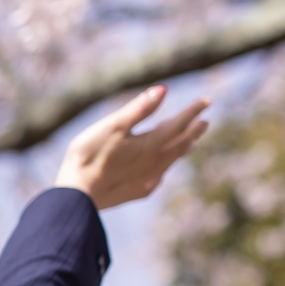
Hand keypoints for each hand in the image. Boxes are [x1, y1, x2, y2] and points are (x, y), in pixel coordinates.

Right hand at [53, 83, 209, 209]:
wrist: (78, 196)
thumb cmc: (90, 156)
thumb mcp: (113, 126)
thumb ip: (139, 108)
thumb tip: (163, 90)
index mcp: (151, 143)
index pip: (178, 123)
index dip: (193, 111)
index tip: (207, 101)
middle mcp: (156, 162)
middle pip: (181, 144)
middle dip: (193, 131)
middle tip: (204, 122)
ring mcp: (148, 179)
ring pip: (172, 161)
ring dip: (184, 149)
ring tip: (191, 142)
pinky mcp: (137, 192)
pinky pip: (159, 177)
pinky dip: (165, 167)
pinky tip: (162, 170)